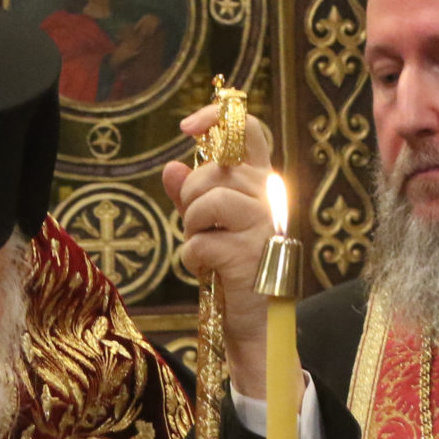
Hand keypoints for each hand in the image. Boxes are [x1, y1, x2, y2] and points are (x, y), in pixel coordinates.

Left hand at [161, 103, 280, 396]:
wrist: (257, 319)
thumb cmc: (234, 265)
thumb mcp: (210, 224)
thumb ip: (192, 194)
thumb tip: (171, 166)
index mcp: (261, 182)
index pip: (249, 130)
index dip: (217, 118)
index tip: (188, 127)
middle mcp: (268, 197)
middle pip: (215, 169)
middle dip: (191, 195)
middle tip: (198, 223)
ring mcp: (261, 224)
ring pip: (207, 200)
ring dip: (192, 226)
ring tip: (204, 245)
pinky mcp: (247, 254)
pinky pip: (199, 242)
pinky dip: (193, 257)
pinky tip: (208, 268)